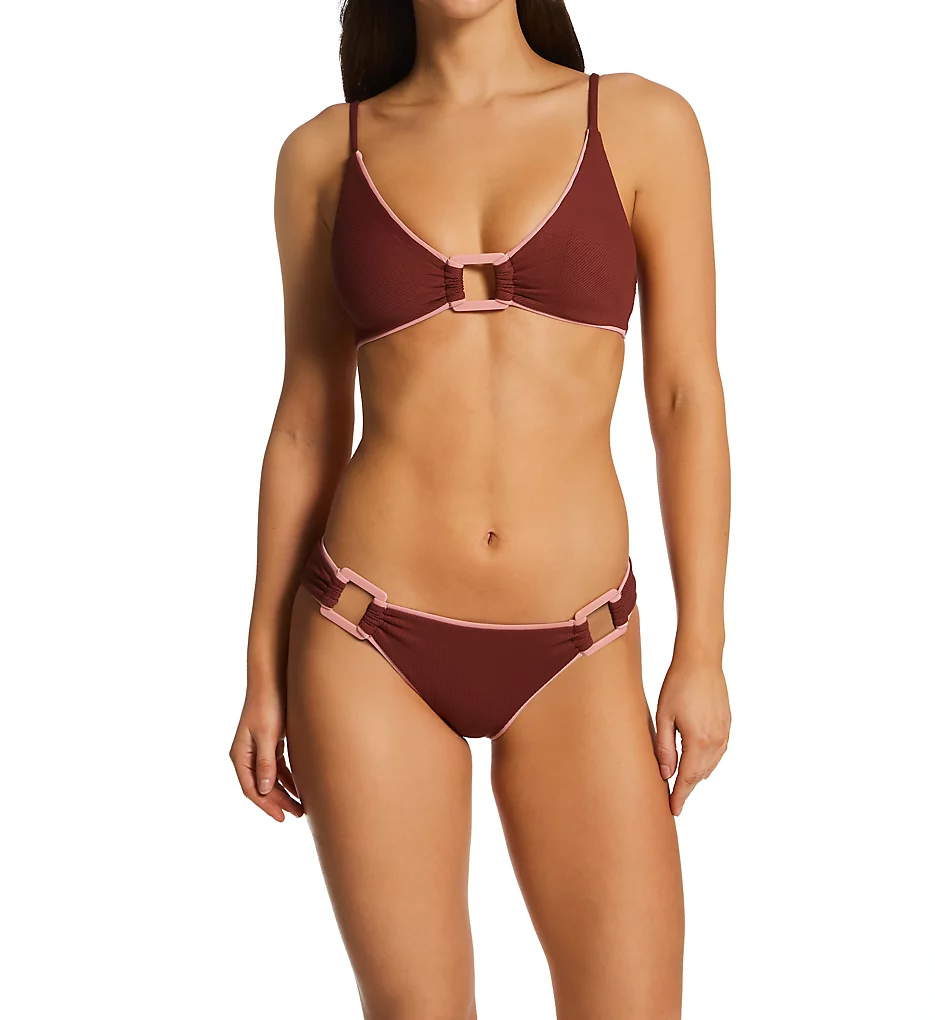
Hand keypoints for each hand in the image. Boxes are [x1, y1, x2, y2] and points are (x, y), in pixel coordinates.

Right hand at [230, 686, 303, 821]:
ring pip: (270, 778)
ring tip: (300, 805)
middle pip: (261, 786)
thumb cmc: (268, 705)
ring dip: (284, 791)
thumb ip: (266, 762)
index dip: (266, 805)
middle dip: (278, 801)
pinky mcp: (269, 742)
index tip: (282, 817)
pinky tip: (298, 786)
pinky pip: (277, 767)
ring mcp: (257, 749)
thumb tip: (264, 790)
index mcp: (240, 755)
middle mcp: (246, 754)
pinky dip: (287, 778)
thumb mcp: (267, 735)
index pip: (251, 789)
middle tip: (297, 814)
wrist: (272, 679)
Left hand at [654, 656, 729, 815]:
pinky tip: (696, 762)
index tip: (673, 811)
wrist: (701, 660)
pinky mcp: (727, 725)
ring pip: (710, 766)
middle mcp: (715, 741)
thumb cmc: (678, 684)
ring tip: (681, 784)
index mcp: (698, 741)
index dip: (680, 796)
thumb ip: (664, 747)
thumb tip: (665, 774)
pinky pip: (718, 753)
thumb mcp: (664, 716)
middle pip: (699, 775)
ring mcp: (724, 734)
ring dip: (696, 776)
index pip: (687, 778)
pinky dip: (706, 763)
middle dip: (686, 788)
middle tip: (672, 799)